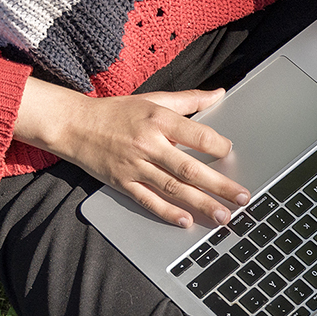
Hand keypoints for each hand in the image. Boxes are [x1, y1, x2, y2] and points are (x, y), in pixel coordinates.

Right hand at [17, 80, 248, 228]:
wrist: (74, 125)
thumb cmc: (117, 112)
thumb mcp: (153, 99)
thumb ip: (189, 100)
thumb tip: (220, 94)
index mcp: (158, 120)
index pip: (196, 134)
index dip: (217, 145)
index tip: (231, 153)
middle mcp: (148, 144)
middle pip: (189, 168)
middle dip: (219, 185)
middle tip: (243, 198)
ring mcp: (134, 166)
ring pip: (173, 188)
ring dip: (201, 204)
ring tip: (223, 216)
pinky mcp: (122, 183)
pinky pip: (148, 200)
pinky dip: (167, 212)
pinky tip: (187, 221)